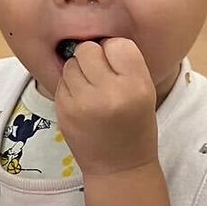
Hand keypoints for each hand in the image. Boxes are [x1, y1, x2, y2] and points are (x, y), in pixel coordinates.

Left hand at [55, 38, 156, 175]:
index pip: (117, 44)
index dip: (114, 52)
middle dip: (92, 59)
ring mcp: (83, 103)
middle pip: (88, 49)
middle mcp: (110, 92)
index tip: (118, 67)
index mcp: (137, 85)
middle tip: (100, 77)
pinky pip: (61, 82)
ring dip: (79, 72)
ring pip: (71, 64)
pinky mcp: (64, 111)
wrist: (119, 167)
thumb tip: (97, 38)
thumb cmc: (135, 127)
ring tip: (91, 92)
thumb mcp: (145, 93)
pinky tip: (81, 104)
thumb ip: (125, 65)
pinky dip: (70, 88)